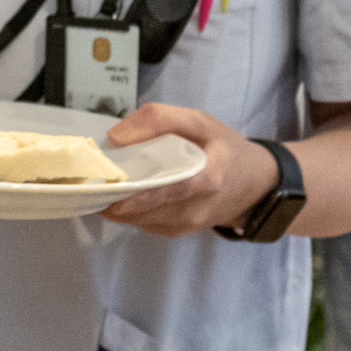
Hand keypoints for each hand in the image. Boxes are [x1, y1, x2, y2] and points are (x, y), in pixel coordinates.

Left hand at [96, 103, 277, 238]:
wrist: (256, 185)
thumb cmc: (226, 149)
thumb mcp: (200, 121)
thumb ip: (160, 118)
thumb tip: (117, 137)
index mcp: (207, 179)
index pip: (164, 190)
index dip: (131, 191)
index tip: (104, 182)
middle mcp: (195, 210)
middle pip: (143, 208)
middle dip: (115, 196)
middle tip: (94, 179)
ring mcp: (186, 225)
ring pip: (138, 219)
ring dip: (119, 204)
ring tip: (107, 182)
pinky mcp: (178, 232)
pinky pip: (144, 223)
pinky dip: (131, 210)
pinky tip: (128, 192)